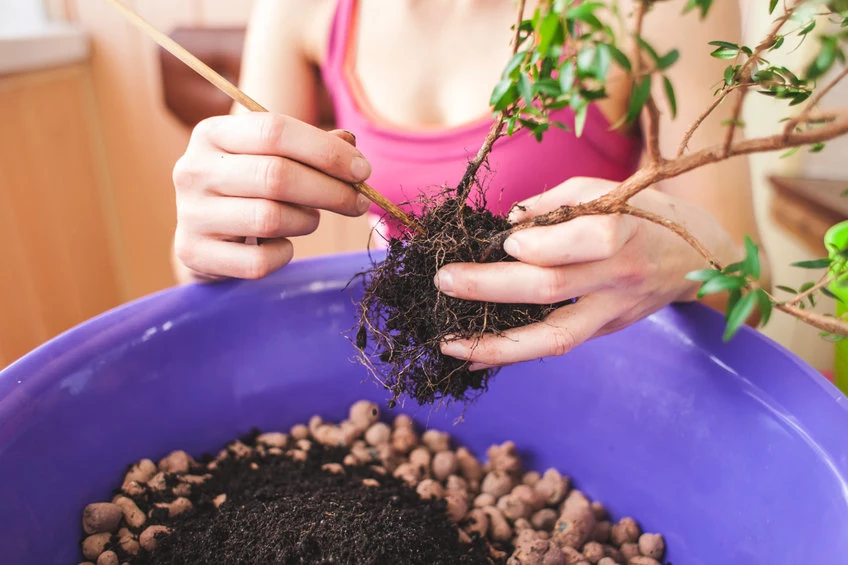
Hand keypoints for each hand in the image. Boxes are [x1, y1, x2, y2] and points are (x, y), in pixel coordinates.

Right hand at [172, 113, 371, 281]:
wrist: (205, 236)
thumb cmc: (249, 189)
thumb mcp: (271, 158)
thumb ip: (311, 148)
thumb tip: (350, 146)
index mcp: (212, 133)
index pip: (275, 130)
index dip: (326, 151)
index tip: (363, 170)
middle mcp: (193, 169)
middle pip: (276, 175)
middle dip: (331, 190)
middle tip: (359, 201)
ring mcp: (191, 213)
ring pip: (270, 219)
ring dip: (307, 221)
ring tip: (310, 219)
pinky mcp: (195, 253)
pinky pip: (258, 262)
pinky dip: (284, 254)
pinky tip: (284, 244)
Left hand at [433, 177, 739, 369]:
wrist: (698, 258)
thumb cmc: (645, 213)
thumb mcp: (606, 190)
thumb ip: (555, 204)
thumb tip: (507, 225)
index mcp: (623, 231)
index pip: (582, 243)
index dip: (538, 244)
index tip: (504, 241)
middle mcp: (618, 277)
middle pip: (552, 289)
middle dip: (490, 287)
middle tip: (444, 281)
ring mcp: (613, 311)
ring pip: (554, 337)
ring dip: (497, 345)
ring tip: (451, 345)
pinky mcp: (606, 331)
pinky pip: (556, 343)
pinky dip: (514, 350)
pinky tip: (476, 353)